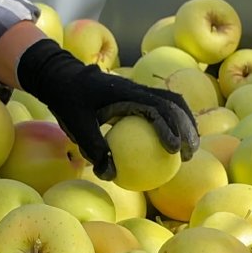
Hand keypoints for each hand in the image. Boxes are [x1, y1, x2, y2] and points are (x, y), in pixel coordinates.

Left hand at [15, 39, 198, 180]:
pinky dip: (172, 123)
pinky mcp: (137, 96)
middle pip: (173, 104)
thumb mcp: (77, 126)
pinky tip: (170, 146)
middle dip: (187, 128)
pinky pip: (161, 108)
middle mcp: (137, 89)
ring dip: (184, 124)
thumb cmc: (68, 101)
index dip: (169, 127)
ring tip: (188, 151)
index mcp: (126, 92)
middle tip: (189, 155)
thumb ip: (94, 149)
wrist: (62, 77)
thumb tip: (110, 175)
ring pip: (172, 103)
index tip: (173, 150)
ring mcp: (139, 91)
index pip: (156, 107)